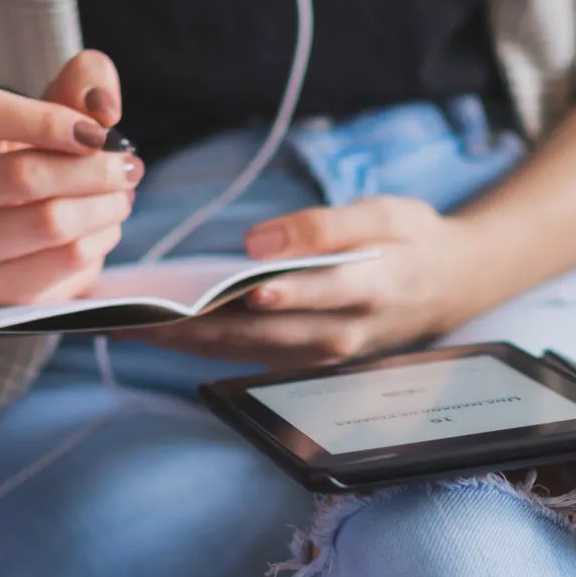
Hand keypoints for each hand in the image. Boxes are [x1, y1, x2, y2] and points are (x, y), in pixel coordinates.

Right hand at [0, 50, 142, 304]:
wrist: (1, 235)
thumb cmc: (29, 161)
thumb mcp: (50, 115)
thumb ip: (80, 87)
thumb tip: (102, 103)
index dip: (46, 119)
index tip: (97, 132)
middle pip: (24, 176)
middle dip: (94, 170)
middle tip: (129, 167)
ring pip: (51, 223)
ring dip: (105, 207)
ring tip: (121, 197)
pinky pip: (66, 261)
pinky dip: (101, 240)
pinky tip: (104, 228)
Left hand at [131, 196, 492, 365]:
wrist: (448, 285)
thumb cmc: (410, 240)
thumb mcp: (386, 214)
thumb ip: (327, 227)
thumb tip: (258, 244)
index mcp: (369, 288)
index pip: (313, 294)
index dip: (272, 293)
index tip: (229, 288)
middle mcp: (340, 335)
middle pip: (257, 333)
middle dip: (194, 324)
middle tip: (135, 312)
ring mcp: (319, 356)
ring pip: (241, 350)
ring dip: (184, 340)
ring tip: (127, 322)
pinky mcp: (303, 361)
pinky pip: (243, 355)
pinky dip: (200, 343)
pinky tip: (159, 328)